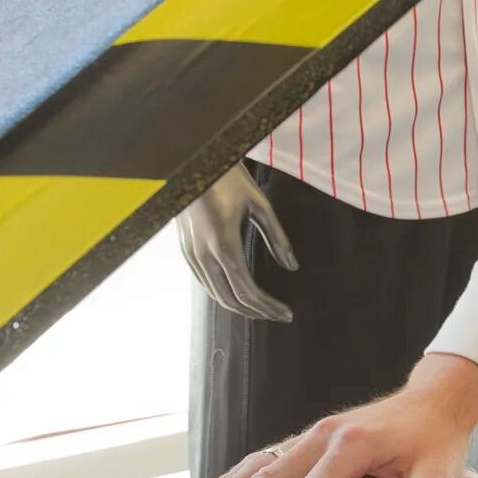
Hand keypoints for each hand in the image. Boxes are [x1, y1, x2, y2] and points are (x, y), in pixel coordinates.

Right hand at [177, 161, 297, 322]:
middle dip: (256, 311)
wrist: (195, 163)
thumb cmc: (230, 180)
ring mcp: (191, 254)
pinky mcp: (185, 251)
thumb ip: (277, 237)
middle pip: (230, 299)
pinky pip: (204, 282)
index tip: (286, 313)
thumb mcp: (260, 205)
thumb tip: (292, 266)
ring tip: (261, 307)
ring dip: (239, 305)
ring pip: (215, 294)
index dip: (268, 306)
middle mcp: (204, 254)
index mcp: (224, 243)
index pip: (247, 290)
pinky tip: (238, 292)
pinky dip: (223, 293)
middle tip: (277, 314)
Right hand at [185, 352, 477, 477]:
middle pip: (270, 477)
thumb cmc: (435, 441)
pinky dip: (236, 476)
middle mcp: (323, 435)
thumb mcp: (438, 473)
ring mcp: (312, 435)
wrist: (433, 400)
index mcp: (352, 445)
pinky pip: (265, 457)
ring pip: (260, 466)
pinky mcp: (308, 439)